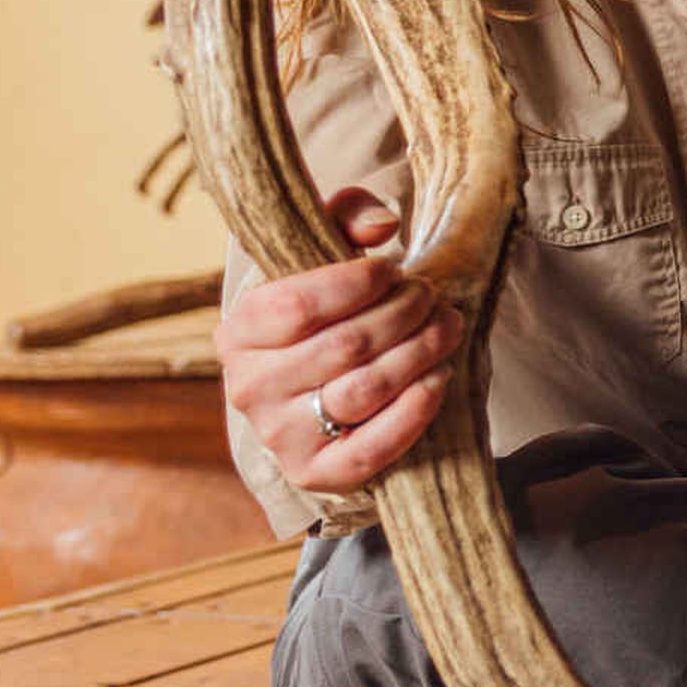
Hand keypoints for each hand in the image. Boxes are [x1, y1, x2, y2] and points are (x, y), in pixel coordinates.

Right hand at [215, 189, 466, 495]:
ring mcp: (279, 434)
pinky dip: (412, 413)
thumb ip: (344, 216)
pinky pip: (369, 449)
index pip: (297, 305)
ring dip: (419, 354)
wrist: (313, 391)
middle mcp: (249, 386)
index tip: (395, 270)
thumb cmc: (323, 313)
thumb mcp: (321, 253)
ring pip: (364, 390)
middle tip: (433, 298)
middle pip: (344, 346)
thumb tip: (381, 225)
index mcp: (239, 331)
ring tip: (447, 328)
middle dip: (404, 315)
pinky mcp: (315, 471)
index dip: (358, 283)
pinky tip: (438, 379)